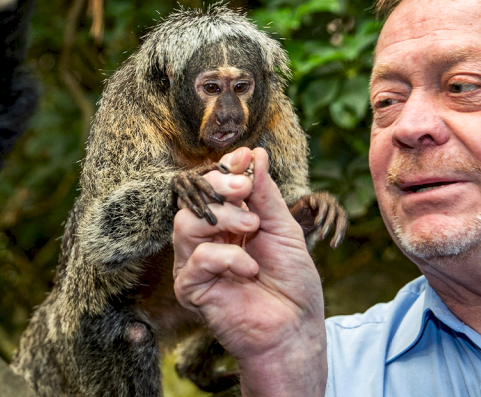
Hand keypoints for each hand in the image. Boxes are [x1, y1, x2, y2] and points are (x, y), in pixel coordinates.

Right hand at [173, 147, 326, 396]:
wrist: (295, 328)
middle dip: (219, 186)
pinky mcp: (191, 288)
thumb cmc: (292, 284)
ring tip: (253, 228)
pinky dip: (226, 257)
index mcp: (228, 223)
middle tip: (245, 189)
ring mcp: (195, 263)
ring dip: (223, 218)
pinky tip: (250, 269)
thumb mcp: (284, 229)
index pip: (214, 187)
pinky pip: (196, 258)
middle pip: (193, 199)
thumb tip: (256, 153)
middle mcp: (207, 239)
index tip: (245, 156)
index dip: (225, 169)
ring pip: (186, 222)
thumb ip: (266, 194)